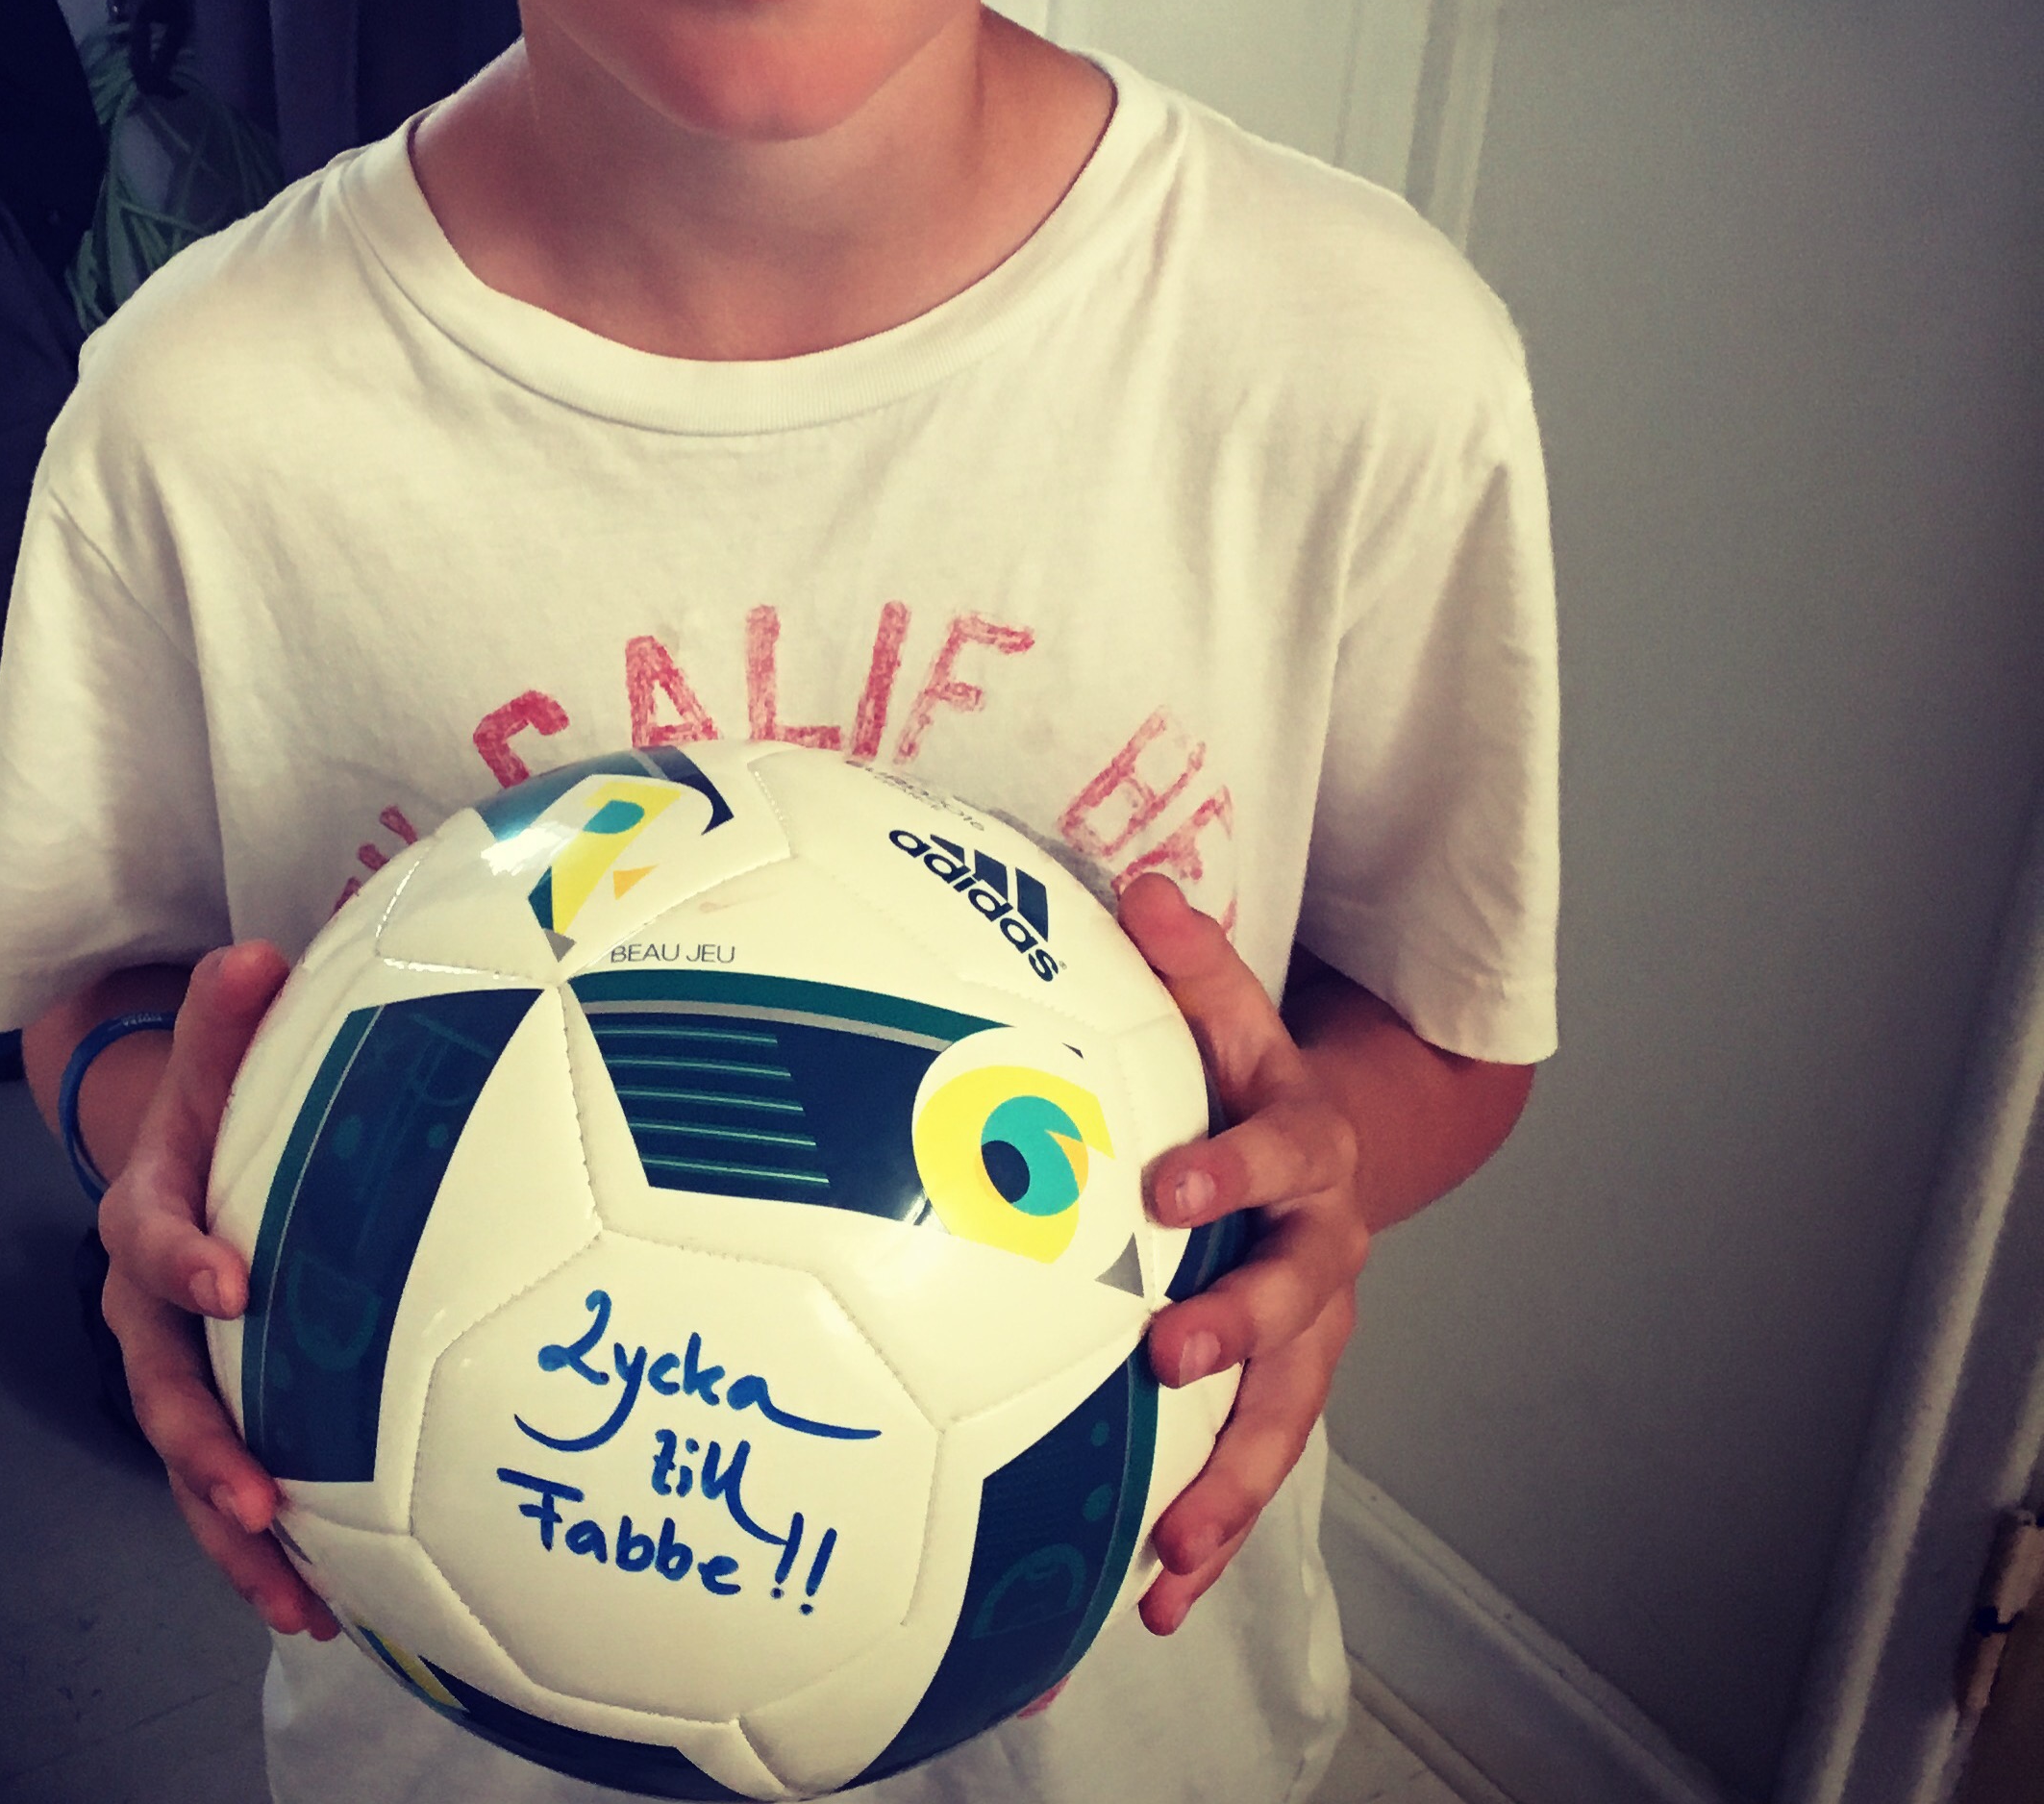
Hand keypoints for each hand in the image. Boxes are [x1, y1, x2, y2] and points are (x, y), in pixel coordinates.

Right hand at [91, 941, 338, 1639]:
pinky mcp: (213, 1408)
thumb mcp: (213, 1049)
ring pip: (187, 1460)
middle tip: (256, 1495)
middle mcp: (147, 1305)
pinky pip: (224, 1486)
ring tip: (294, 1592)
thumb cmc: (213, 1099)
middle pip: (158, 1385)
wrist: (179, 1150)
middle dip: (202, 1446)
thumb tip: (255, 954)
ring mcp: (174, 1366)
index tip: (231, 1286)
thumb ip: (226, 1011)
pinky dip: (261, 1548)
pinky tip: (322, 1604)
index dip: (184, 1260)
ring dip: (231, 1529)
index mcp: (147, 1211)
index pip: (152, 1237)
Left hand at [1118, 876, 1368, 1637]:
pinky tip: (1156, 1602)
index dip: (1227, 1165)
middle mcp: (1317, 1245)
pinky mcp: (1284, 1392)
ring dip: (1229, 1484)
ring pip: (1282, 1415)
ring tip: (1169, 1552)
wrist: (1347, 1148)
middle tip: (1168, 1358)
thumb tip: (1138, 883)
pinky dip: (1212, 1539)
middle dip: (1236, 1330)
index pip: (1270, 1146)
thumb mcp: (1234, 1010)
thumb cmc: (1254, 1076)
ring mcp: (1310, 1332)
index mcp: (1300, 1144)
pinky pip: (1252, 1473)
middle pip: (1292, 1297)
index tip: (1166, 1187)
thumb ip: (1189, 959)